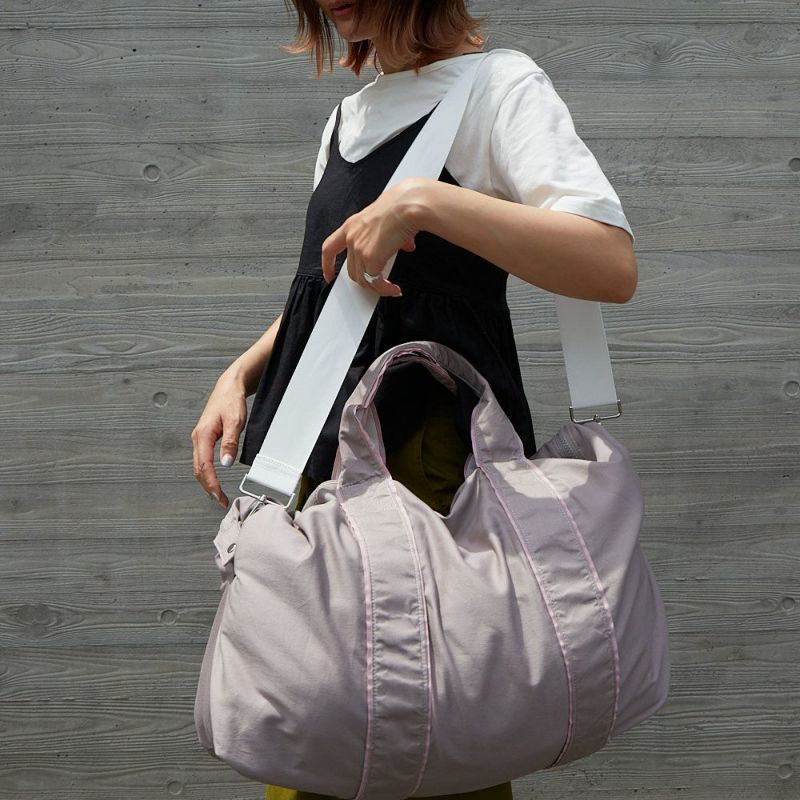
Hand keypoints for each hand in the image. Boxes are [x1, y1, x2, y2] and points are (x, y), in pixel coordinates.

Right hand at [191, 372, 247, 508]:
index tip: (219, 495)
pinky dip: (207, 473)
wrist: (229, 388)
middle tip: (220, 500)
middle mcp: (198, 438)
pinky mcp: (204, 438)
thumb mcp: (235, 421)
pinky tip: (214, 479)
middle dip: (208, 487)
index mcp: (203, 435)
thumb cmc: (231, 401)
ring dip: (207, 482)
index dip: (211, 483)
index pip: (204, 466)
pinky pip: (202, 460)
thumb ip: (230, 443)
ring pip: (199, 466)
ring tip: (218, 494)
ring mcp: (199, 439)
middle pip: (198, 469)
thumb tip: (226, 464)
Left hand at [320, 178, 428, 295]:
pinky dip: (385, 289)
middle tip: (378, 284)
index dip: (327, 264)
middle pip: (351, 270)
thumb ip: (392, 234)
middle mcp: (352, 237)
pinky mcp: (371, 258)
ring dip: (377, 288)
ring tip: (390, 288)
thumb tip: (406, 245)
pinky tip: (394, 289)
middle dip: (365, 281)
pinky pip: (375, 282)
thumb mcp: (389, 220)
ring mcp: (359, 249)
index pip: (330, 248)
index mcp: (352, 225)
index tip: (329, 275)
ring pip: (363, 279)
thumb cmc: (401, 205)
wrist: (408, 205)